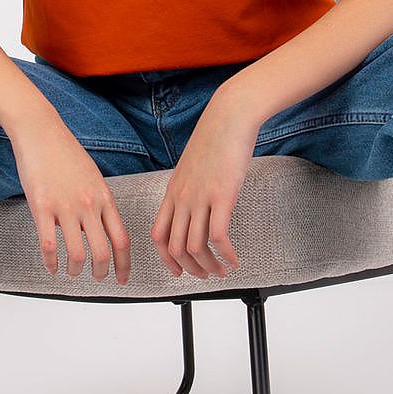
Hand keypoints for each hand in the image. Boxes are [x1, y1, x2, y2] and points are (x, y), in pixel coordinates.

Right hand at [11, 115, 131, 284]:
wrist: (42, 132)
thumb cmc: (66, 153)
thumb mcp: (93, 177)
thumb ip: (99, 203)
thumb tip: (101, 227)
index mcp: (104, 198)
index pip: (122, 239)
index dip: (124, 264)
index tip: (122, 277)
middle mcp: (89, 205)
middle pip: (103, 251)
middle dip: (103, 272)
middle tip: (98, 279)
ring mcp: (66, 207)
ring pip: (78, 253)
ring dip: (76, 271)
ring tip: (73, 273)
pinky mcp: (42, 207)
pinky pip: (49, 245)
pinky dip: (51, 262)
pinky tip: (51, 267)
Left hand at [150, 95, 257, 278]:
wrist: (228, 118)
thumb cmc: (215, 139)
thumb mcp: (192, 168)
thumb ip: (190, 189)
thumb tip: (195, 206)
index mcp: (173, 192)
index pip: (158, 235)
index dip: (166, 259)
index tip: (179, 270)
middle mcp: (182, 198)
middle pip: (175, 247)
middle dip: (190, 268)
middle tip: (206, 275)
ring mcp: (200, 198)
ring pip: (195, 247)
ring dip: (209, 266)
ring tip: (223, 271)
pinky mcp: (222, 196)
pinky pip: (218, 237)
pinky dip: (226, 255)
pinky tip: (235, 259)